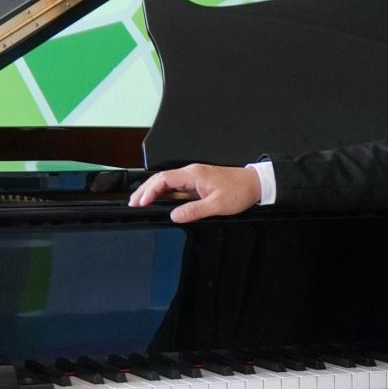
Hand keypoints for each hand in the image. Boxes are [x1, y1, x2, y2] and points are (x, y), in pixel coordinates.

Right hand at [127, 164, 260, 223]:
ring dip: (153, 191)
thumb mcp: (217, 205)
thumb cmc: (239, 191)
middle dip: (145, 190)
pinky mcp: (198, 182)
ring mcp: (194, 177)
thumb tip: (175, 216)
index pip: (164, 179)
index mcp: (194, 175)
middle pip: (161, 179)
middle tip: (133, 203)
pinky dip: (164, 193)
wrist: (254, 184)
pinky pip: (176, 186)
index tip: (140, 202)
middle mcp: (191, 173)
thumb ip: (195, 210)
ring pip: (167, 182)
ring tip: (140, 202)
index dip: (149, 191)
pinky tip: (159, 200)